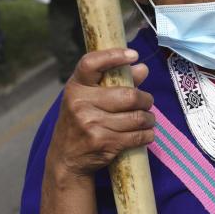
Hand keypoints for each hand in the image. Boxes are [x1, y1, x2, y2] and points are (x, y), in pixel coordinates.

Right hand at [48, 49, 153, 179]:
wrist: (66, 159)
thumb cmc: (81, 123)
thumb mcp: (89, 99)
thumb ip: (116, 82)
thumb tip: (142, 67)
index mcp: (75, 88)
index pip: (91, 63)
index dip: (113, 56)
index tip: (133, 55)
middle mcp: (80, 104)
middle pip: (129, 96)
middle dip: (146, 99)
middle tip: (147, 102)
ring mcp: (91, 124)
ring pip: (137, 117)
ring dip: (149, 119)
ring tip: (148, 120)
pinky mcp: (102, 143)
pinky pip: (137, 136)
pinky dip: (147, 135)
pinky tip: (145, 133)